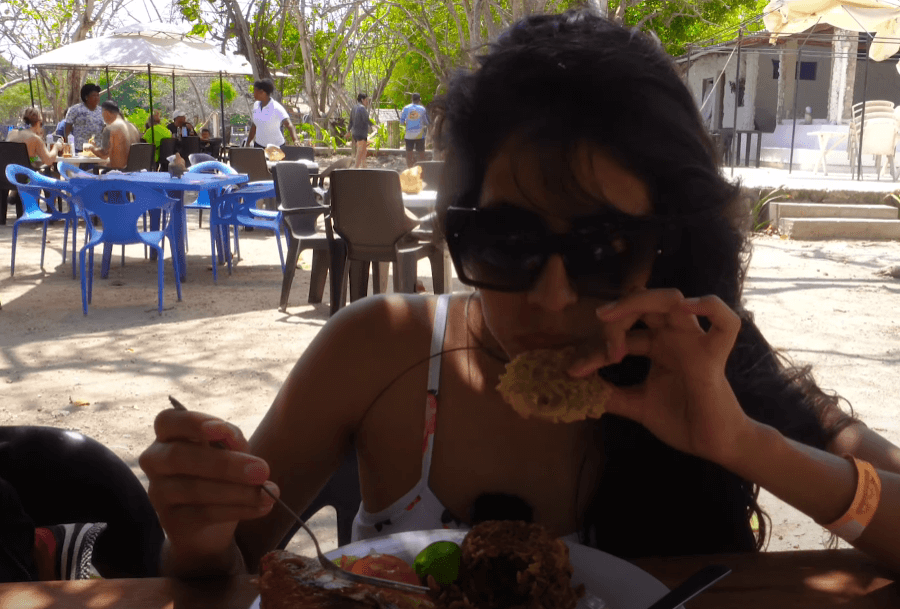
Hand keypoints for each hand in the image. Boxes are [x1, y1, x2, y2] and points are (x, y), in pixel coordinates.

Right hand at [139, 409, 278, 557]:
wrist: (208, 524)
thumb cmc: (219, 474)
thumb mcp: (229, 451)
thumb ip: (230, 440)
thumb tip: (231, 438)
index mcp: (169, 435)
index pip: (168, 421)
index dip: (192, 423)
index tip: (221, 430)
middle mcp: (156, 461)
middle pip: (179, 456)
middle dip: (225, 463)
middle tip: (262, 469)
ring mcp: (159, 492)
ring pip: (194, 488)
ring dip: (237, 491)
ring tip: (268, 493)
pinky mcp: (170, 520)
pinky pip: (204, 513)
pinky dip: (237, 509)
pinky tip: (261, 507)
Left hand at [568, 289, 755, 465]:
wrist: (712, 445)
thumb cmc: (681, 421)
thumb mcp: (636, 404)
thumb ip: (610, 394)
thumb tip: (577, 387)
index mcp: (658, 345)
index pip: (622, 334)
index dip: (595, 349)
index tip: (573, 370)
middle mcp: (675, 337)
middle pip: (644, 304)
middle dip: (616, 312)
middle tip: (596, 323)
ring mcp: (694, 342)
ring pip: (671, 300)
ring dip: (638, 301)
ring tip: (611, 316)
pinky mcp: (713, 356)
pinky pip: (725, 323)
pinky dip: (710, 307)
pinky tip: (686, 306)